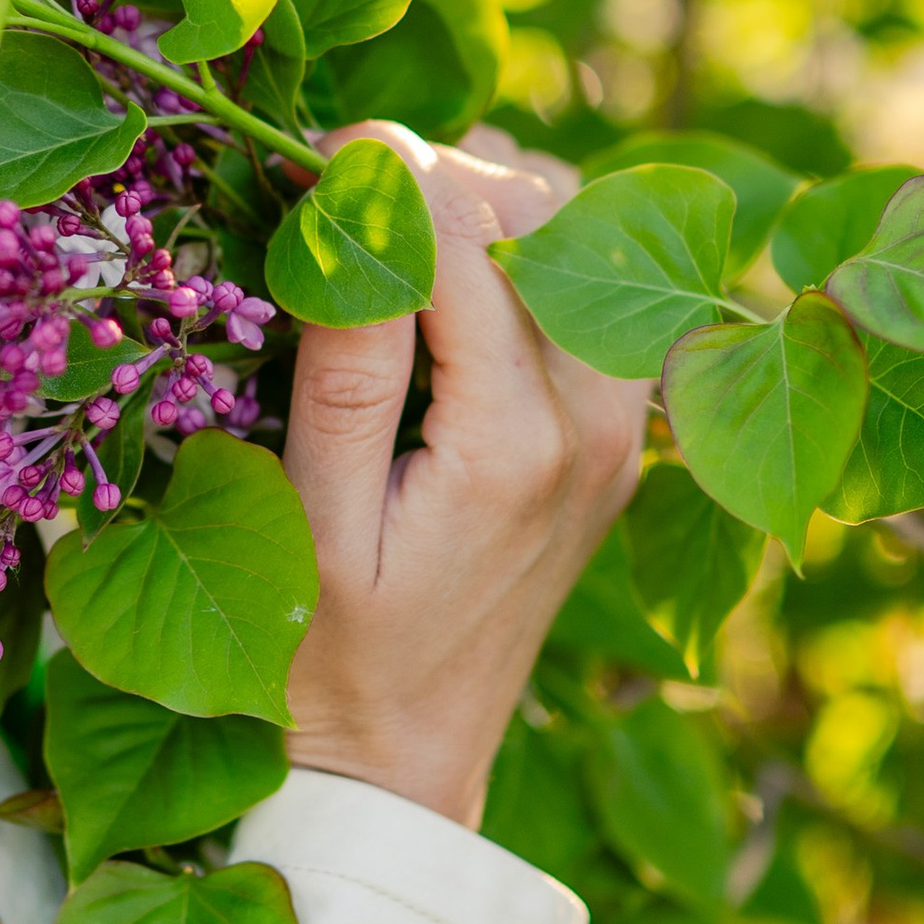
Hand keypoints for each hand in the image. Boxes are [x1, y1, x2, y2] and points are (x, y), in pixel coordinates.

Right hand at [280, 125, 648, 830]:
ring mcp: (620, 427)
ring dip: (490, 207)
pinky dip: (528, 257)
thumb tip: (355, 203)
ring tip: (394, 238)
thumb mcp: (308, 515)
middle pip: (534, 209)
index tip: (302, 158)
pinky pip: (594, 293)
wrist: (403, 766)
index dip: (378, 168)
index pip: (463, 228)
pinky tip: (451, 287)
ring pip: (581, 235)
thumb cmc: (327, 656)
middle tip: (335, 199)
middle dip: (432, 178)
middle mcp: (596, 419)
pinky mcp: (616, 436)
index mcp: (516, 438)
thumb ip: (344, 359)